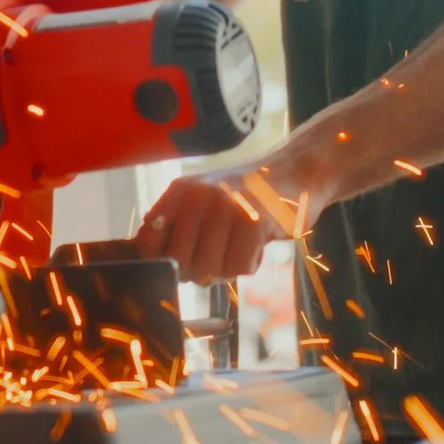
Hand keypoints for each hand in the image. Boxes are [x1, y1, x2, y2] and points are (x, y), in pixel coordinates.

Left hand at [131, 166, 302, 284]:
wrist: (295, 171)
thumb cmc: (245, 194)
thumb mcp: (203, 196)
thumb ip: (176, 222)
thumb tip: (150, 256)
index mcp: (181, 190)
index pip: (148, 239)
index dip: (160, 261)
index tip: (178, 265)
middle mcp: (198, 195)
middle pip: (178, 262)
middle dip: (196, 272)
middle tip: (216, 261)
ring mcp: (226, 207)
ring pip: (208, 269)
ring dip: (225, 271)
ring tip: (237, 249)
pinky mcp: (254, 222)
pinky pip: (238, 268)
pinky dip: (248, 265)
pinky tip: (256, 246)